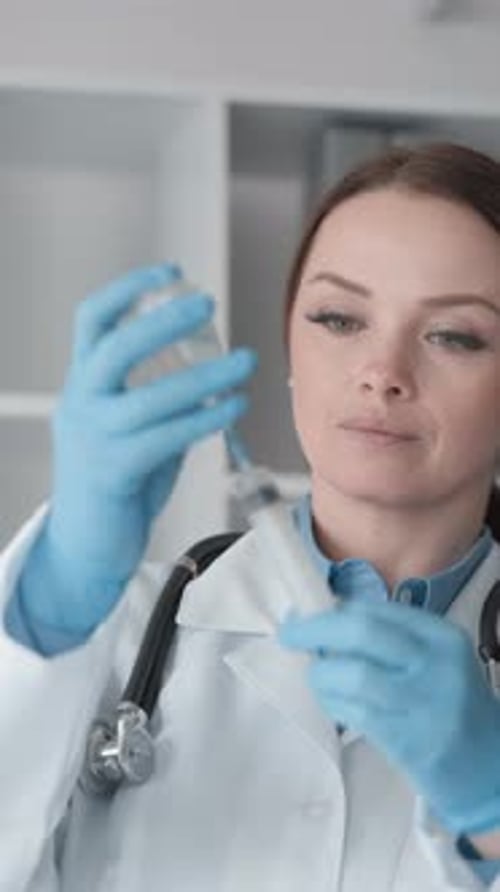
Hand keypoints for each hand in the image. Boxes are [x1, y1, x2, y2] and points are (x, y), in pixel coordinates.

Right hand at [27, 263, 256, 634]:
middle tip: (209, 304)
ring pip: (153, 395)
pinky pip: (168, 435)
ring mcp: (94, 438)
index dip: (130, 290)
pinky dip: (206, 417)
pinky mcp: (115, 470)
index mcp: (82, 386)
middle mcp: (81, 404)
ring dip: (208, 375)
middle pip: (118, 346)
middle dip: (166, 319)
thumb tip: (210, 375)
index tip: (170, 274)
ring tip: (245, 362)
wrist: (86, 544)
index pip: (92, 321)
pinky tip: (234, 406)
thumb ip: (156, 398)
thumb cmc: (114, 483)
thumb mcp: (127, 428)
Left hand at [278, 599, 499, 835]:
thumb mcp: (436, 662)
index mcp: (441, 637)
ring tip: (316, 677)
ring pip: (353, 674)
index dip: (331, 611)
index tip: (304, 615)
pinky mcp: (408, 740)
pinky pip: (355, 712)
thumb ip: (392, 640)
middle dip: (315, 630)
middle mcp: (435, 664)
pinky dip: (333, 703)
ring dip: (321, 674)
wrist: (487, 767)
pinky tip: (331, 701)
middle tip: (289, 635)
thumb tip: (328, 620)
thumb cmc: (450, 706)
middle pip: (361, 632)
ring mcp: (423, 703)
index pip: (375, 612)